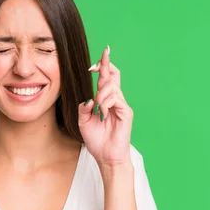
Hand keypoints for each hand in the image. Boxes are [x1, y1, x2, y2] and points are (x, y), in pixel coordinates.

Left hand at [78, 46, 133, 167]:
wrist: (106, 157)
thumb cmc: (97, 141)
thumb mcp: (83, 122)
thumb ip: (83, 108)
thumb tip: (87, 99)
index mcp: (105, 101)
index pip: (106, 79)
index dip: (102, 68)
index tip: (93, 62)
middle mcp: (115, 101)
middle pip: (113, 76)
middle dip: (106, 63)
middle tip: (104, 52)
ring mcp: (121, 106)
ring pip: (112, 87)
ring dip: (101, 93)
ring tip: (98, 106)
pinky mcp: (126, 113)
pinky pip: (116, 99)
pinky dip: (106, 103)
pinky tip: (103, 111)